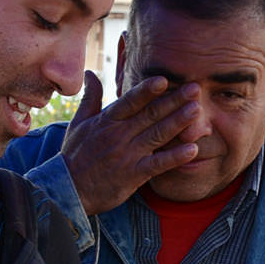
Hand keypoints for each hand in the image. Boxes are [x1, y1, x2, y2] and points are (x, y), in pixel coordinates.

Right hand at [61, 70, 203, 214]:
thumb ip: (91, 97)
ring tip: (197, 110)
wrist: (68, 191)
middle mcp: (118, 135)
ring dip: (178, 122)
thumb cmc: (75, 155)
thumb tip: (91, 73)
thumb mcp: (79, 123)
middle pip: (150, 115)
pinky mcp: (133, 175)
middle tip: (195, 89)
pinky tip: (192, 149)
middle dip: (174, 101)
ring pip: (157, 135)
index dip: (146, 90)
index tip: (164, 79)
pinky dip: (175, 157)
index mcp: (107, 121)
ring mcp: (127, 155)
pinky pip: (158, 164)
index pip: (130, 101)